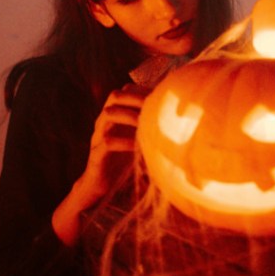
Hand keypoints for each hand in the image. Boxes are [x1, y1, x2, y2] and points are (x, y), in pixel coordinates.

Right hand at [79, 83, 148, 200]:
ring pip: (109, 115)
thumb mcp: (137, 139)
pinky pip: (107, 141)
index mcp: (113, 114)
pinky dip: (124, 141)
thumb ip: (149, 127)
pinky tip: (139, 146)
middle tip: (153, 105)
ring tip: (146, 123)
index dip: (141, 90)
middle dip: (135, 98)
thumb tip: (178, 119)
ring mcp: (98, 135)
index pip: (124, 91)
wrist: (100, 185)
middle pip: (114, 97)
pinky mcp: (96, 154)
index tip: (159, 95)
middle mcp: (104, 121)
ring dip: (129, 116)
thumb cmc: (123, 160)